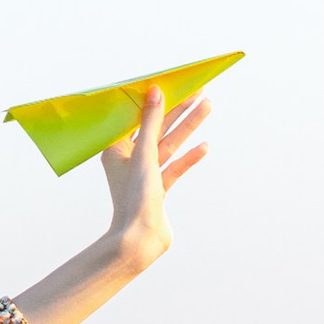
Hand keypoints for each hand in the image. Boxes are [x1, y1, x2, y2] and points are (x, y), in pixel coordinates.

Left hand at [101, 84, 209, 272]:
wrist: (141, 241)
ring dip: (188, 127)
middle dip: (178, 109)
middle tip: (198, 91)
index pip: (136, 117)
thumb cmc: (135, 198)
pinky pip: (175, 167)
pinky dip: (189, 157)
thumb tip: (155, 91)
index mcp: (115, 149)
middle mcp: (127, 160)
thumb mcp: (145, 154)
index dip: (153, 99)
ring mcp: (144, 176)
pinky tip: (204, 146)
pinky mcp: (158, 190)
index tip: (170, 82)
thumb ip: (151, 122)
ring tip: (208, 106)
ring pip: (168, 145)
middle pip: (156, 128)